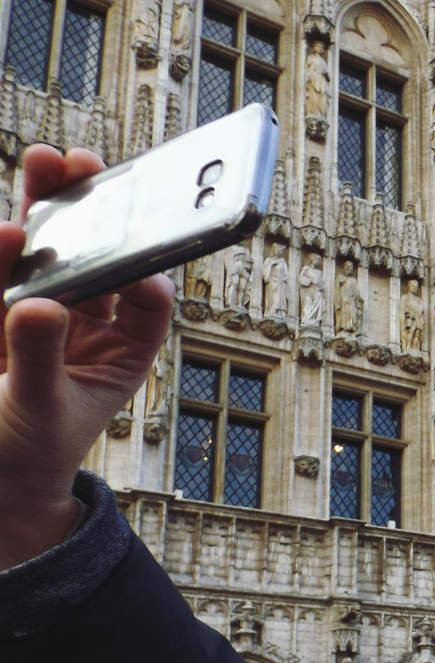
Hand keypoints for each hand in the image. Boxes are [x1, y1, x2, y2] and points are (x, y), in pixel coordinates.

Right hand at [0, 144, 173, 566]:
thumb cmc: (31, 453)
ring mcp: (40, 314)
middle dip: (93, 213)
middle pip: (96, 259)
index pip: (148, 302)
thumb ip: (38, 361)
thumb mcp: (40, 411)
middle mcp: (87, 325)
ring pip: (48, 253)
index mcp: (122, 353)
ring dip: (46, 208)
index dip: (145, 271)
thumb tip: (38, 307)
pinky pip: (1, 273)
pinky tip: (5, 228)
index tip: (133, 246)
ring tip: (46, 165)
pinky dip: (1, 248)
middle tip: (88, 166)